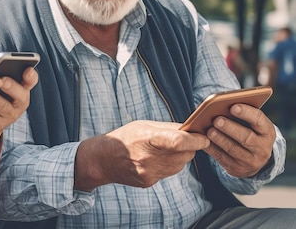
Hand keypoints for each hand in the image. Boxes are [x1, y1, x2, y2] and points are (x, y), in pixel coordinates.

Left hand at [0, 67, 37, 150]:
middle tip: (3, 80)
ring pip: (2, 105)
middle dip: (11, 86)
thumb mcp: (0, 86)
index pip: (31, 81)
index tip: (28, 69)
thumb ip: (1, 78)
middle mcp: (20, 103)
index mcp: (23, 89)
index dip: (31, 76)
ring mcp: (10, 116)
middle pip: (20, 95)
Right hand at [75, 120, 209, 190]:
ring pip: (179, 165)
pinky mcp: (149, 181)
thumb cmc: (124, 137)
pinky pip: (169, 172)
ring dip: (179, 156)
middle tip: (182, 139)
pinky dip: (168, 165)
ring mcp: (149, 172)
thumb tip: (192, 130)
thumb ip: (168, 128)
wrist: (103, 160)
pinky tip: (155, 159)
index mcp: (146, 138)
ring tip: (163, 149)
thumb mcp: (143, 125)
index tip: (204, 138)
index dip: (195, 140)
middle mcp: (148, 158)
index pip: (178, 141)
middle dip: (189, 147)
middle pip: (184, 154)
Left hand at [203, 103, 275, 176]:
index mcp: (267, 132)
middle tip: (217, 120)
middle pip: (246, 138)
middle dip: (230, 128)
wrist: (254, 159)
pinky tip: (203, 141)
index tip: (233, 106)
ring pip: (233, 149)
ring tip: (209, 130)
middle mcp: (262, 148)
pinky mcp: (236, 168)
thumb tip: (220, 105)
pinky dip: (211, 148)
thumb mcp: (252, 124)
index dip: (246, 113)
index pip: (259, 120)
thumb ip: (241, 115)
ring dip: (220, 139)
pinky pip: (222, 158)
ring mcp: (250, 161)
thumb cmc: (248, 132)